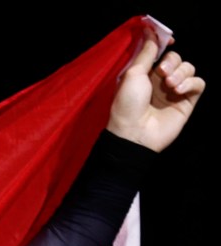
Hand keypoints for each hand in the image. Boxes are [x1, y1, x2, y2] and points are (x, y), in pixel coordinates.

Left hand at [106, 27, 205, 151]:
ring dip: (181, 72)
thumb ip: (146, 53)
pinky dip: (191, 83)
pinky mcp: (187, 101)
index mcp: (144, 74)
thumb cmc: (127, 104)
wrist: (134, 133)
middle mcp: (160, 81)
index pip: (161, 52)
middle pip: (177, 58)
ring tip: (170, 85)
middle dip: (172, 61)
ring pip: (189, 68)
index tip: (168, 40)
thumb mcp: (133, 74)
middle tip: (162, 73)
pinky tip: (178, 90)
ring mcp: (174, 91)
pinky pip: (198, 83)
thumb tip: (150, 32)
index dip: (165, 44)